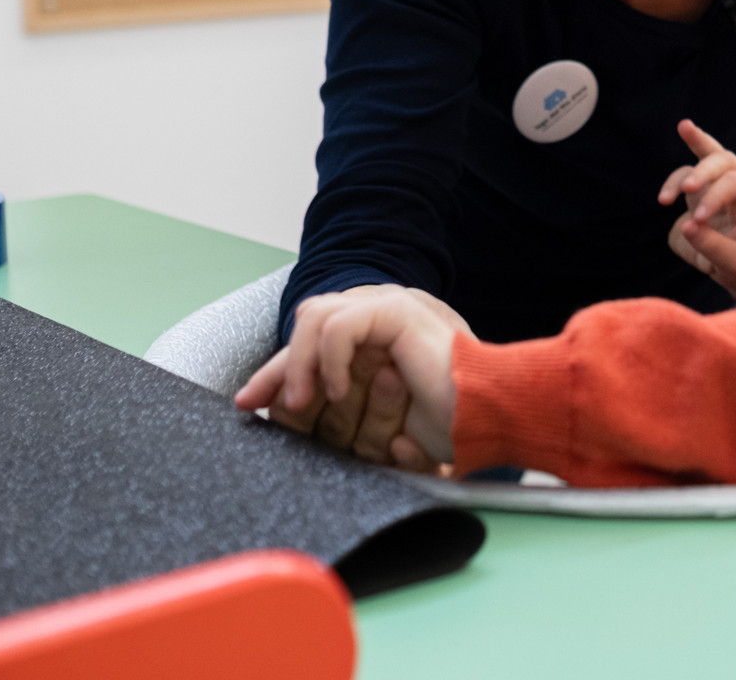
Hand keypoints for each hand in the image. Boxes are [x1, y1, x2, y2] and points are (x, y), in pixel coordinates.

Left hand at [234, 285, 465, 471]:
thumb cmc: (446, 426)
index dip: (276, 373)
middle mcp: (380, 318)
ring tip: (303, 401)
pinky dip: (329, 359)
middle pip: (306, 324)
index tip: (249, 403)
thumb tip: (288, 412)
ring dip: (299, 363)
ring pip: (315, 317)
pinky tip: (340, 390)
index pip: (313, 346)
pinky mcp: (397, 311)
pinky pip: (338, 325)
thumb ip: (344, 413)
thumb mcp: (379, 425)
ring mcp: (390, 309)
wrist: (487, 420)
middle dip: (277, 366)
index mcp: (377, 341)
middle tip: (264, 403)